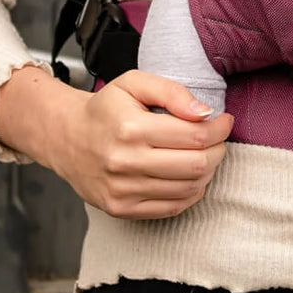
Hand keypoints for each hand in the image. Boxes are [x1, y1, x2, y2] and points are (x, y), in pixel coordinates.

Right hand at [0, 66, 233, 219]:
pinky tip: (191, 175)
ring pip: (188, 189)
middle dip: (219, 150)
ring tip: (206, 153)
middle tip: (219, 137)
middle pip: (196, 165)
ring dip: (208, 171)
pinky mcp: (121, 209)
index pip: (195, 136)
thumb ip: (171, 92)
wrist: (66, 137)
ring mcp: (122, 191)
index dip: (219, 128)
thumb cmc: (106, 108)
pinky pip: (171, 208)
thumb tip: (205, 112)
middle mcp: (126, 163)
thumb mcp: (135, 83)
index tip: (225, 120)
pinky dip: (191, 192)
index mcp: (131, 129)